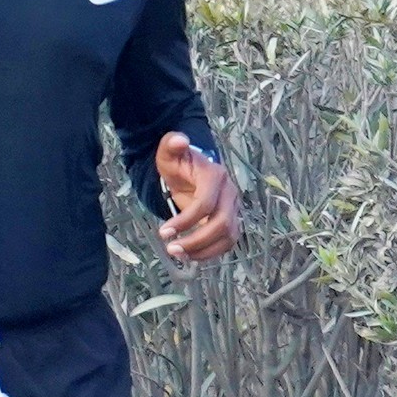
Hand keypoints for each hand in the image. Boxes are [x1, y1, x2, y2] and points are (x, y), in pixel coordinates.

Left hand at [155, 132, 238, 262]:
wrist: (191, 169)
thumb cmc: (178, 162)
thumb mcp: (168, 151)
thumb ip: (171, 144)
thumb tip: (179, 140)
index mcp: (215, 176)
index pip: (206, 203)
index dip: (186, 220)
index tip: (163, 231)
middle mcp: (230, 194)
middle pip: (222, 224)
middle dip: (196, 240)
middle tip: (170, 248)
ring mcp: (233, 209)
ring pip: (228, 237)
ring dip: (204, 250)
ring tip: (178, 255)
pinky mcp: (231, 221)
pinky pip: (227, 242)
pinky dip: (210, 252)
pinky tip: (189, 256)